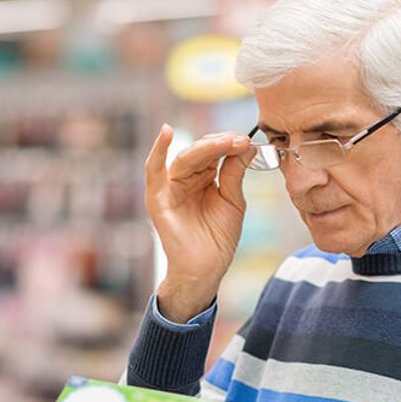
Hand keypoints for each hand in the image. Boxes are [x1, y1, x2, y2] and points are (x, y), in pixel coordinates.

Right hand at [145, 125, 253, 322]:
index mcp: (203, 178)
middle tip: (240, 140)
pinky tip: (167, 132)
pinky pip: (153, 170)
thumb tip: (246, 145)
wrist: (206, 269)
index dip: (229, 144)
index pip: (214, 152)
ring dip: (206, 147)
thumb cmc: (218, 239)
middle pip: (200, 151)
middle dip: (221, 143)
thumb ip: (235, 173)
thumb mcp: (232, 201)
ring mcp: (170, 187)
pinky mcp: (158, 198)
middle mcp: (185, 179)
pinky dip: (158, 150)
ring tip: (226, 141)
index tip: (246, 140)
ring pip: (185, 157)